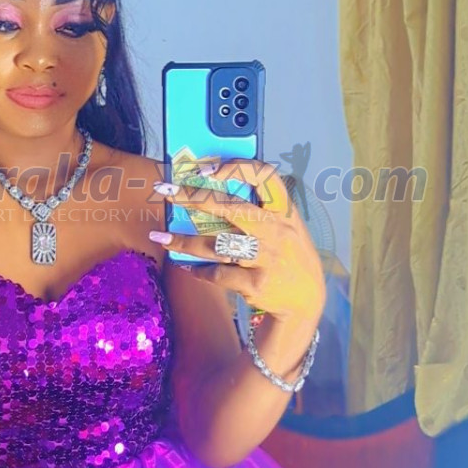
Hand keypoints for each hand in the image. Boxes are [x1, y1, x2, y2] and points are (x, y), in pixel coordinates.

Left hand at [151, 158, 326, 328]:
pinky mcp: (255, 283)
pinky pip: (217, 273)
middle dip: (193, 198)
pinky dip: (198, 270)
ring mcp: (265, 257)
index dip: (235, 167)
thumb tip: (211, 190)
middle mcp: (276, 230)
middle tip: (165, 192)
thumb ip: (259, 209)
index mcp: (284, 210)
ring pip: (214, 244)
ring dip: (183, 240)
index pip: (264, 175)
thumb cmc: (288, 254)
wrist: (307, 300)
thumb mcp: (285, 226)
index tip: (206, 170)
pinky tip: (186, 265)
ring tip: (160, 237)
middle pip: (230, 207)